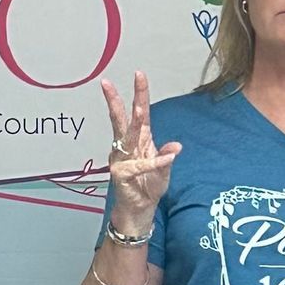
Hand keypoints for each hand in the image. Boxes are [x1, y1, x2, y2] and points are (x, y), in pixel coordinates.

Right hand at [100, 71, 181, 227]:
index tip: (138, 74)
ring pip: (126, 137)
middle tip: (108, 83)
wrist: (139, 210)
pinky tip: (168, 158)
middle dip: (116, 100)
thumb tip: (177, 147)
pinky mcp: (121, 175)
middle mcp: (127, 146)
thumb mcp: (164, 170)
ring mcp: (122, 160)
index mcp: (140, 140)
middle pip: (121, 119)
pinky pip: (139, 165)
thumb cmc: (148, 187)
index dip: (139, 94)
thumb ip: (167, 157)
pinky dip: (155, 162)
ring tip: (139, 109)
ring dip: (134, 123)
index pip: (139, 113)